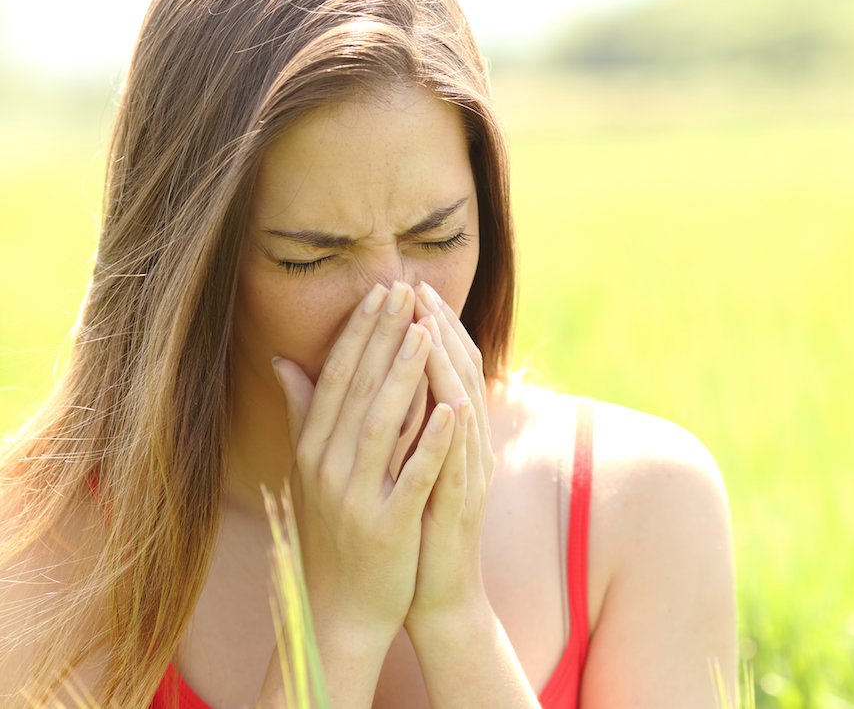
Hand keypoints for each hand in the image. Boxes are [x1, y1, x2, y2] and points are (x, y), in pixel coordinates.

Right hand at [272, 280, 457, 647]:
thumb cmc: (331, 535)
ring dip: (404, 374)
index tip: (380, 292)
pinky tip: (450, 406)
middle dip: (382, 338)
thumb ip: (303, 414)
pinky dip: (431, 441)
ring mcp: (355, 498)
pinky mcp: (387, 526)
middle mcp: (327, 468)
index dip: (359, 334)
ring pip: (382, 424)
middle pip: (358, 391)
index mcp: (312, 451)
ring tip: (424, 330)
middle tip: (403, 290)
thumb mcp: (310, 471)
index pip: (336, 379)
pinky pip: (412, 476)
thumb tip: (283, 361)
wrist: (340, 611)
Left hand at [403, 281, 495, 632]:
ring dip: (449, 368)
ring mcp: (469, 474)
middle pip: (458, 375)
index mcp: (448, 433)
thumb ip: (386, 420)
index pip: (443, 366)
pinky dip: (459, 434)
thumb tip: (358, 377)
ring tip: (430, 328)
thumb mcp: (395, 466)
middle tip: (418, 289)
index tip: (404, 287)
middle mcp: (466, 445)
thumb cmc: (412, 525)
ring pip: (464, 410)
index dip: (428, 326)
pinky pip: (464, 464)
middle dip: (438, 331)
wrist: (434, 591)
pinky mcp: (463, 507)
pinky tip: (455, 404)